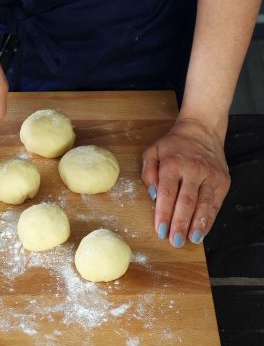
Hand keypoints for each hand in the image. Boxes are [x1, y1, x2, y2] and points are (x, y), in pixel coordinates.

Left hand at [142, 117, 229, 246]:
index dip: (163, 214)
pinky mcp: (222, 181)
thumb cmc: (172, 145)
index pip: (167, 194)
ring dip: (198, 225)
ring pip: (204, 204)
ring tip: (191, 240)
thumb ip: (148, 173)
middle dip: (180, 223)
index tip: (160, 230)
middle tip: (174, 241)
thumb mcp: (152, 152)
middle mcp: (193, 170)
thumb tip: (153, 195)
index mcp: (172, 164)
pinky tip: (203, 231)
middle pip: (186, 202)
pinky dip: (209, 219)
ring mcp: (210, 176)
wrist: (201, 131)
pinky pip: (216, 203)